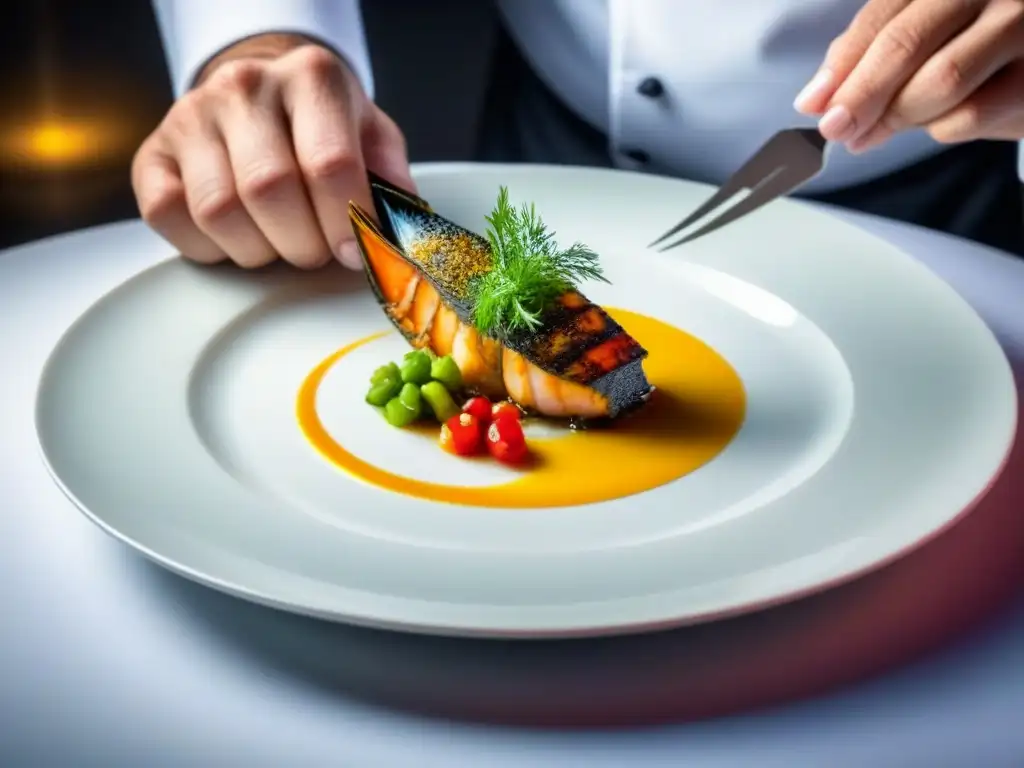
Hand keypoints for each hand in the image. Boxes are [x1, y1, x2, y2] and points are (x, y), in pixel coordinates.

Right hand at [132, 36, 413, 269]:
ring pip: (219, 212)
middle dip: (303, 243)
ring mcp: (191, 116)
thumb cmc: (323, 127)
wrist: (259, 95)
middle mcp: (245, 87)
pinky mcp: (152, 153)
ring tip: (279, 240)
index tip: (354, 251)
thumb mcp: (372, 138)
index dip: (346, 223)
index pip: (329, 164)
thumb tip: (398, 236)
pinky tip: (238, 236)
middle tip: (317, 249)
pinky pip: (171, 218)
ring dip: (259, 250)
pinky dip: (209, 248)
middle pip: (270, 191)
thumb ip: (392, 183)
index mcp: (312, 77)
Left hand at [794, 0, 1023, 152]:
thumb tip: (817, 98)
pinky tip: (935, 123)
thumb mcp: (921, 36)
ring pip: (940, 81)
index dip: (843, 63)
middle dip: (861, 95)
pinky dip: (939, 129)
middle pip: (906, 43)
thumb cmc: (974, 46)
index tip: (813, 103)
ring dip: (896, 117)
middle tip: (837, 128)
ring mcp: (1019, 25)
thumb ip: (870, 53)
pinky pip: (970, 114)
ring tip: (874, 132)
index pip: (883, 14)